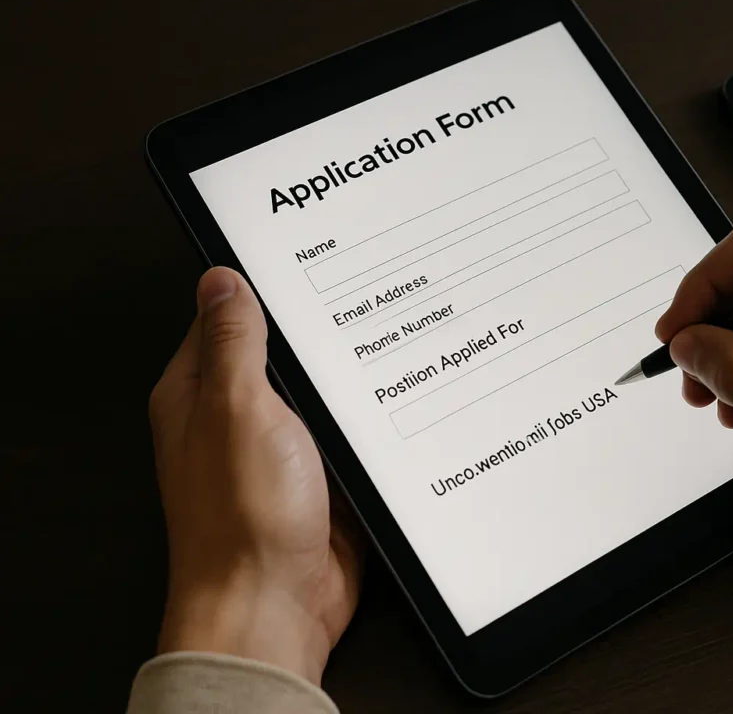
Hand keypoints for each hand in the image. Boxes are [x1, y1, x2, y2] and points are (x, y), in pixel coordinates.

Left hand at [149, 267, 362, 683]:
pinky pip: (347, 437)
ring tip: (386, 349)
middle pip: (282, 356)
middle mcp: (235, 420)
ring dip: (348, 384)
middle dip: (321, 338)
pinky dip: (367, 426)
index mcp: (199, 394)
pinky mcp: (318, 480)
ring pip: (321, 396)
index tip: (313, 264)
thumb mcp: (237, 407)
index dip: (267, 290)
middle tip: (365, 304)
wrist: (274, 605)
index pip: (229, 318)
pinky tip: (395, 407)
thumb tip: (221, 280)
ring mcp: (279, 452)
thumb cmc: (241, 517)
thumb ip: (233, 341)